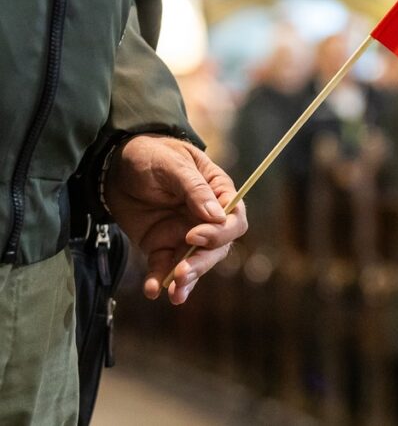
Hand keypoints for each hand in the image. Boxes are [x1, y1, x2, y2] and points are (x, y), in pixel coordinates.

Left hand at [103, 134, 247, 303]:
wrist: (115, 164)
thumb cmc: (152, 154)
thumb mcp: (173, 165)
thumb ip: (194, 189)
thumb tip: (217, 216)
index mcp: (218, 193)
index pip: (234, 219)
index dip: (220, 232)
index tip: (194, 236)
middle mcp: (206, 218)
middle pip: (217, 247)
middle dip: (202, 262)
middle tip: (182, 272)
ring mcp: (184, 234)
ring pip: (194, 262)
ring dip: (187, 279)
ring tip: (175, 292)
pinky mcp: (161, 246)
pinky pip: (165, 267)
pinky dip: (160, 280)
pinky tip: (153, 290)